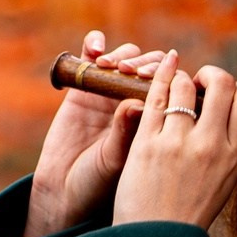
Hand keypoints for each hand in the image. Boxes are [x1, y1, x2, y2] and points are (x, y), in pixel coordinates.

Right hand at [24, 30, 167, 236]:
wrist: (63, 193)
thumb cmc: (98, 184)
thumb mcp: (115, 160)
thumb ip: (127, 132)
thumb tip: (140, 103)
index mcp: (156, 121)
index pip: (173, 87)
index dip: (169, 77)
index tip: (160, 80)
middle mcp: (136, 103)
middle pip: (152, 67)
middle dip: (146, 64)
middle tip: (133, 73)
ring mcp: (109, 93)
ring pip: (126, 58)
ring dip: (122, 55)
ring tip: (109, 66)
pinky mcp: (82, 87)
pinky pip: (90, 56)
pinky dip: (94, 43)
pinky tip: (95, 47)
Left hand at [112, 54, 236, 229]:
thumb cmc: (188, 212)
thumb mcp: (224, 182)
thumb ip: (230, 149)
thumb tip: (232, 115)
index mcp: (233, 156)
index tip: (222, 94)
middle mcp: (209, 146)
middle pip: (222, 85)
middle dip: (212, 75)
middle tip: (200, 82)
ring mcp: (177, 143)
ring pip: (184, 86)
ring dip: (181, 79)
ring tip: (175, 88)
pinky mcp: (147, 143)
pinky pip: (156, 96)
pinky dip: (161, 75)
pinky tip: (164, 66)